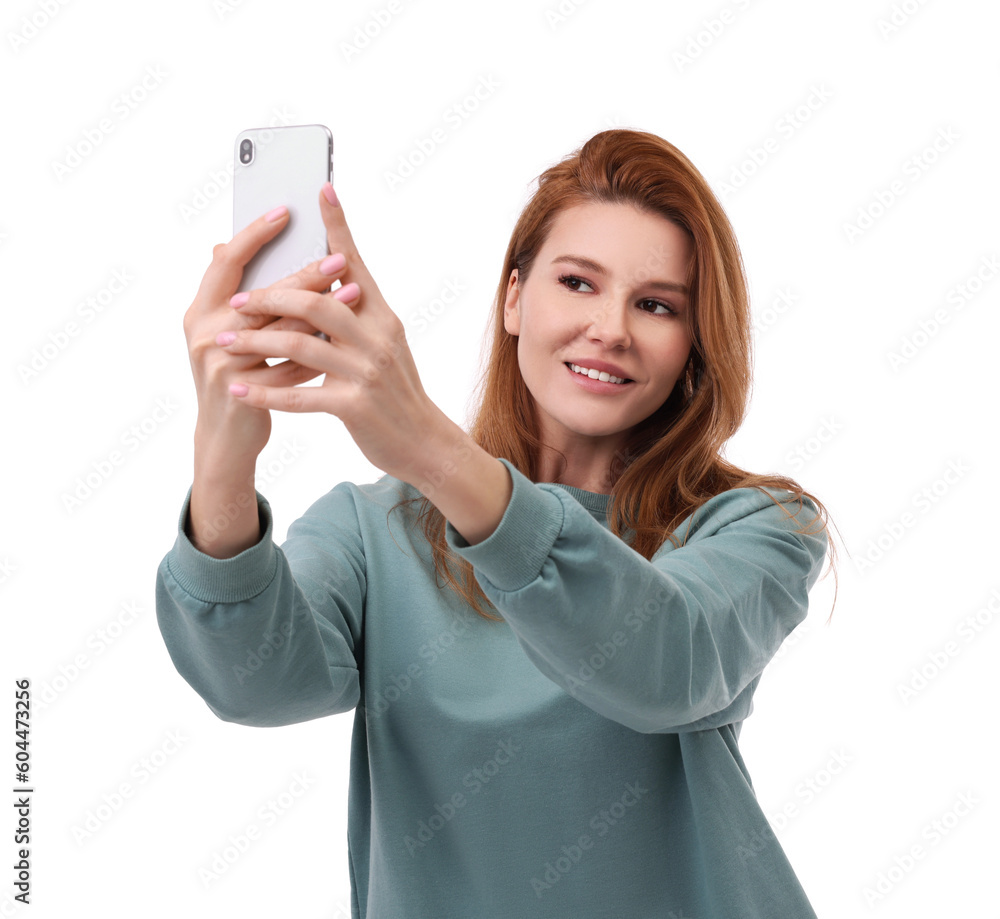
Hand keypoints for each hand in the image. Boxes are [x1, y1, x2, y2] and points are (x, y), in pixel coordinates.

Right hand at [183, 205, 338, 464]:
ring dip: (323, 312)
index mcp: (201, 309)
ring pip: (281, 332)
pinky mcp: (241, 391)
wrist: (226, 436)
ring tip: (355, 294)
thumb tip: (228, 242)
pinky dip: (321, 354)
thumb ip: (234, 293)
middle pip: (263, 295)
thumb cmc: (235, 375)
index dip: (254, 234)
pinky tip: (348, 340)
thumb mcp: (227, 331)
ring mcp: (220, 364)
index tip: (286, 211)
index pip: (227, 261)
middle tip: (339, 257)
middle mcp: (205, 332)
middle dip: (305, 275)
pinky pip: (291, 370)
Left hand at [216, 184, 445, 484]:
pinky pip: (300, 395)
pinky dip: (266, 393)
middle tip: (237, 301)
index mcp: (383, 317)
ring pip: (300, 345)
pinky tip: (240, 391)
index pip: (355, 264)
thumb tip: (325, 282)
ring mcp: (366, 373)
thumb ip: (355, 315)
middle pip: (315, 301)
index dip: (338, 227)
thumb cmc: (396, 392)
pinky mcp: (355, 407)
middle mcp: (377, 338)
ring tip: (223, 343)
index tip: (321, 189)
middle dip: (269, 297)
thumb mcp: (384, 345)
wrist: (424, 442)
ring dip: (255, 343)